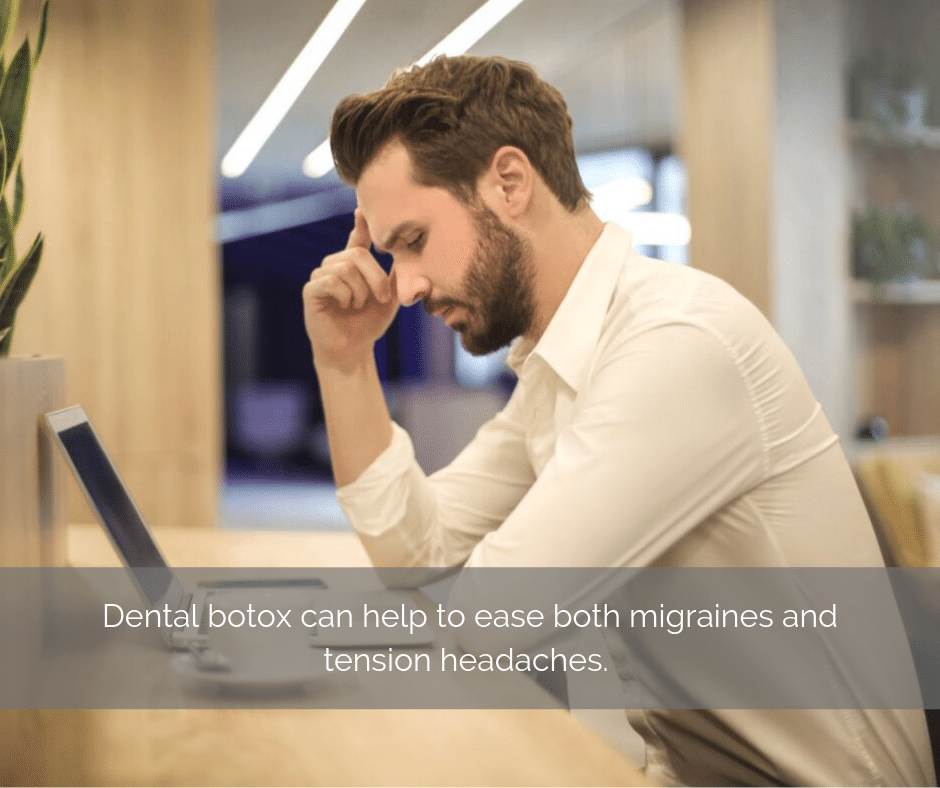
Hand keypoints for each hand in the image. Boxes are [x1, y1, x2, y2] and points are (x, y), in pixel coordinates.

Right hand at [303, 210, 398, 368]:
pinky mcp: (311, 291)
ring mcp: (321, 277)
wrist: (353, 350)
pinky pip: (331, 281)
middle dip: (376, 277)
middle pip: (357, 255)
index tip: (362, 209)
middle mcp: (335, 266)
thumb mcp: (390, 298)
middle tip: (382, 298)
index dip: (361, 224)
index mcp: (353, 265)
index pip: (357, 239)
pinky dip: (345, 295)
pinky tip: (346, 306)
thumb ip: (395, 276)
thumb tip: (406, 252)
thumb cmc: (370, 323)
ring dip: (361, 291)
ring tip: (359, 305)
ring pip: (345, 268)